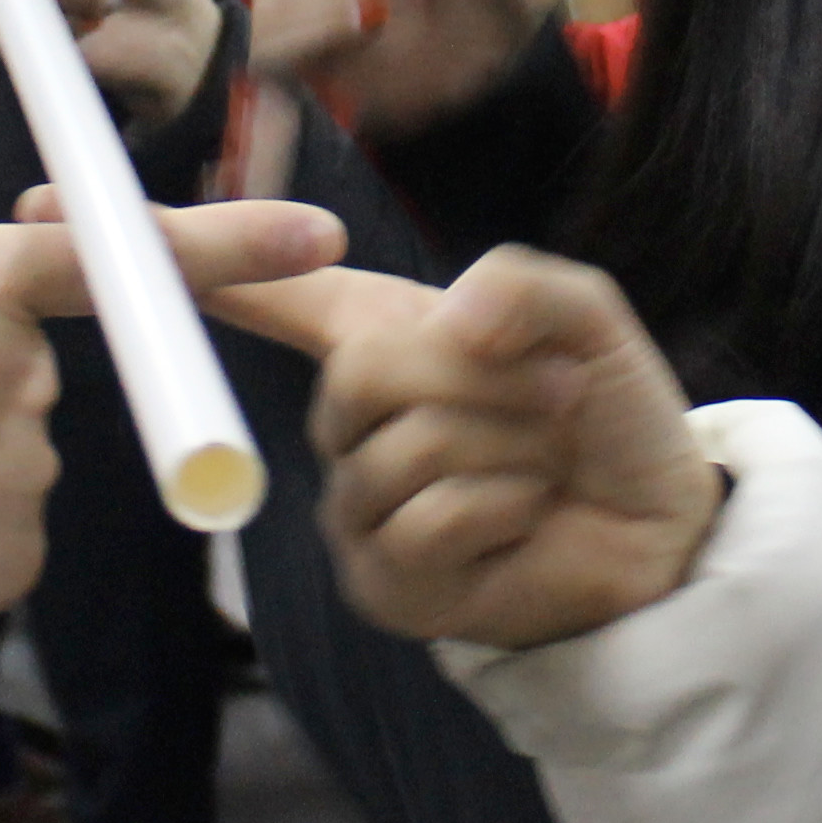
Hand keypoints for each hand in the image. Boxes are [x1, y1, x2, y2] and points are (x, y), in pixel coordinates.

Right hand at [202, 247, 719, 648]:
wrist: (664, 526)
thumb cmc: (609, 419)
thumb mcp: (583, 320)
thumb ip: (519, 286)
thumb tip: (448, 322)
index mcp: (385, 343)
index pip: (286, 302)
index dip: (222, 269)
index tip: (156, 239)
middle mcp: (353, 425)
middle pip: (363, 371)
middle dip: (482, 378)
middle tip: (556, 393)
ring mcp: (359, 507)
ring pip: (406, 448)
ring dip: (511, 445)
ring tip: (545, 462)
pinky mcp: (384, 582)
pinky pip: (427, 519)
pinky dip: (504, 505)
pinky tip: (524, 517)